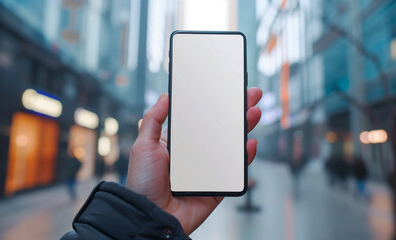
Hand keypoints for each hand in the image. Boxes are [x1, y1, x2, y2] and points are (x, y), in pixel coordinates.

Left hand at [127, 87, 262, 234]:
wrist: (150, 215)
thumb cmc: (142, 183)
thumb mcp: (143, 146)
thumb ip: (153, 120)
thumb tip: (165, 96)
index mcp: (180, 143)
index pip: (202, 119)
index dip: (215, 105)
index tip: (227, 90)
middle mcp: (197, 155)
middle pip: (222, 130)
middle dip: (237, 112)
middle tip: (251, 95)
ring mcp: (209, 170)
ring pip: (232, 147)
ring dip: (245, 129)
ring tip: (253, 113)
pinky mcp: (218, 186)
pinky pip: (235, 171)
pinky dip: (245, 158)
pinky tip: (249, 144)